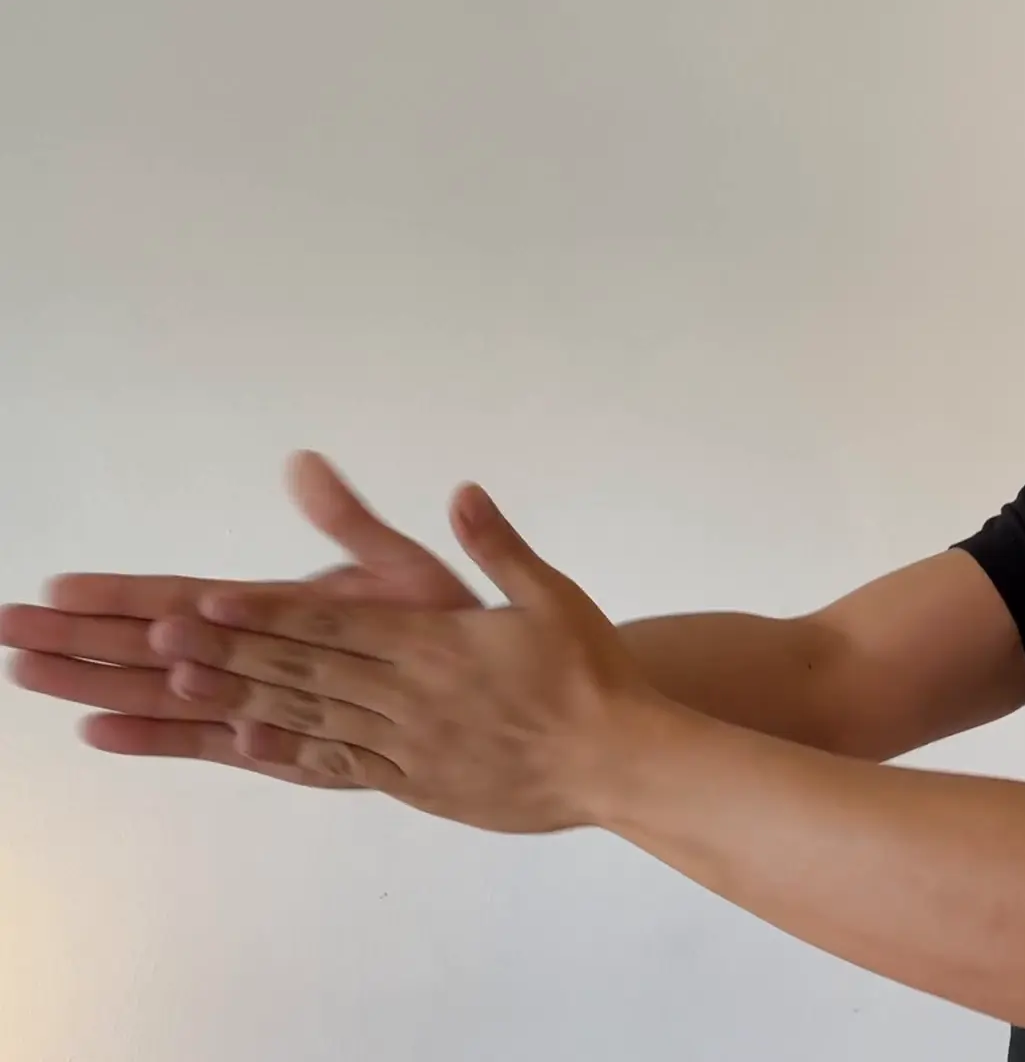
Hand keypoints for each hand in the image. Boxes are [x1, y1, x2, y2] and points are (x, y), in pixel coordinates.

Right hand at [0, 451, 479, 787]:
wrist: (496, 691)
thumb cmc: (451, 624)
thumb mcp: (402, 567)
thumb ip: (349, 526)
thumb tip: (304, 465)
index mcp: (279, 611)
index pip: (181, 599)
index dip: (119, 595)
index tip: (54, 586)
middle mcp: (261, 656)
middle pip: (153, 647)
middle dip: (82, 641)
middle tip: (7, 636)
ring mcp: (271, 701)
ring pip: (170, 695)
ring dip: (102, 686)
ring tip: (31, 678)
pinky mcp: (294, 746)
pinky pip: (221, 745)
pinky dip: (168, 738)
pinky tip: (104, 733)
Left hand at [149, 481, 663, 832]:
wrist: (618, 760)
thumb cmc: (591, 674)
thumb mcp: (552, 596)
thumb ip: (498, 546)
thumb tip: (463, 492)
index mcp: (437, 645)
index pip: (336, 623)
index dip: (267, 613)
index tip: (207, 603)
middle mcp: (411, 694)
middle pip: (307, 668)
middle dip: (228, 651)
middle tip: (156, 640)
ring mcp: (409, 743)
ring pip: (310, 716)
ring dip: (240, 698)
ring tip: (178, 685)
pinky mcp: (418, 782)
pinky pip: (342, 765)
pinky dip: (290, 753)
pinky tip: (246, 745)